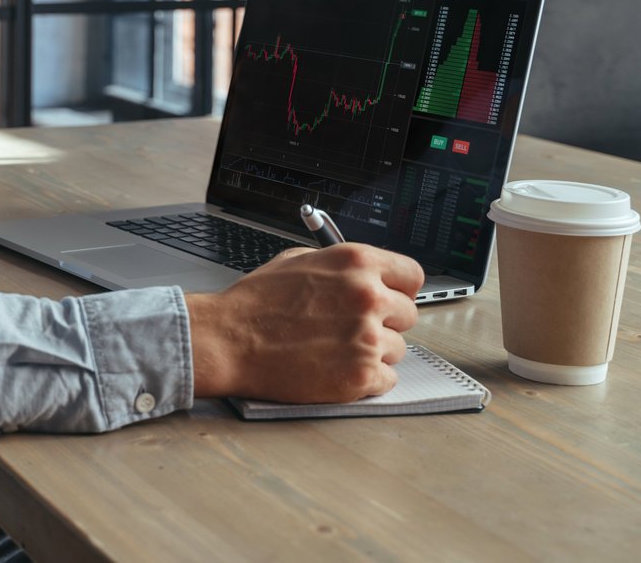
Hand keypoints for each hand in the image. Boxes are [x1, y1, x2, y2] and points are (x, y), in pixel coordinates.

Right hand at [184, 243, 423, 402]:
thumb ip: (341, 268)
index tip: (391, 297)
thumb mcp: (298, 261)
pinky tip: (337, 368)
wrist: (228, 340)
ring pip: (398, 349)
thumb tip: (365, 276)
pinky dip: (366, 379)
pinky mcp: (361, 375)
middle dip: (384, 321)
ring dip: (374, 352)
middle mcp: (368, 296)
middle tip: (352, 328)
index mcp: (356, 262)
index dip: (400, 288)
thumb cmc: (255, 303)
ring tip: (335, 349)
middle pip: (408, 314)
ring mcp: (368, 338)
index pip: (412, 275)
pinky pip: (387, 380)